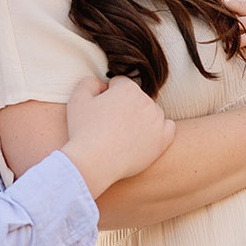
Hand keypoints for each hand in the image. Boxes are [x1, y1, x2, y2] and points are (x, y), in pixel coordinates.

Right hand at [61, 77, 176, 196]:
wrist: (94, 162)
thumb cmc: (83, 131)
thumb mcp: (77, 99)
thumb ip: (90, 82)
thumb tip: (103, 84)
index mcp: (128, 88)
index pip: (121, 84)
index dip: (108, 95)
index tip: (101, 110)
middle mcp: (146, 101)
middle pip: (137, 98)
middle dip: (126, 107)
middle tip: (111, 125)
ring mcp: (157, 120)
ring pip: (151, 113)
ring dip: (141, 119)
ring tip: (124, 135)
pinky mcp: (163, 139)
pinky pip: (168, 128)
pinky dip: (159, 131)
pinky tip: (145, 137)